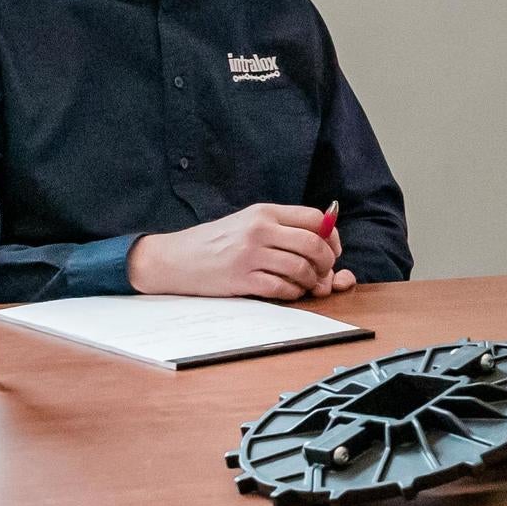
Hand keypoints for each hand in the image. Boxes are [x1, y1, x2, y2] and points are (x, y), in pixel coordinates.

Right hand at [129, 205, 345, 301]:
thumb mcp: (249, 221)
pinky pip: (281, 288)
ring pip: (300, 268)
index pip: (314, 218)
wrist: (175, 259)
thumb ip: (282, 225)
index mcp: (265, 212)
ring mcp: (249, 255)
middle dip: (327, 261)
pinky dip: (293, 293)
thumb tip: (324, 236)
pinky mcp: (240, 279)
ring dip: (311, 280)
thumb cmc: (216, 241)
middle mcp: (259, 230)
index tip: (332, 249)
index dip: (331, 236)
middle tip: (324, 271)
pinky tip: (289, 292)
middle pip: (313, 244)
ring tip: (307, 283)